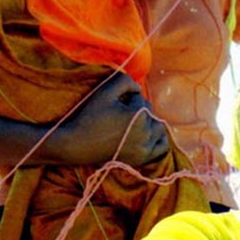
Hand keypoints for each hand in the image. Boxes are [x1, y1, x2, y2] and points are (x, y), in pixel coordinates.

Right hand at [48, 73, 169, 166]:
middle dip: (137, 109)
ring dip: (149, 122)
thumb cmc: (89, 116)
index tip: (113, 104)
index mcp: (138, 114)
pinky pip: (162, 147)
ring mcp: (145, 147)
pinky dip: (158, 139)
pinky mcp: (142, 158)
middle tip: (120, 114)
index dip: (126, 98)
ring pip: (158, 127)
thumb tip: (139, 87)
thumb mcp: (104, 92)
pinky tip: (147, 135)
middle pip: (150, 112)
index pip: (140, 98)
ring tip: (132, 123)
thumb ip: (124, 81)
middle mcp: (145, 131)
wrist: (77, 145)